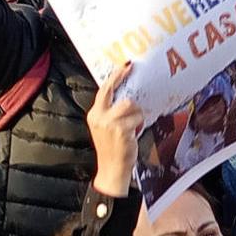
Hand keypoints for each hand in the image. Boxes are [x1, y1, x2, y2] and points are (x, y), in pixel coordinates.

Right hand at [87, 63, 139, 197]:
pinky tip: (136, 132)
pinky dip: (140, 123)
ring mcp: (109, 122)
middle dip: (122, 78)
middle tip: (131, 69)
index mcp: (95, 114)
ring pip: (130, 104)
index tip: (124, 66)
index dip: (114, 76)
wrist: (112, 169)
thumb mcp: (107, 127)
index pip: (104, 90)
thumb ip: (112, 113)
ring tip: (136, 122)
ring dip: (137, 112)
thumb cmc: (113, 148)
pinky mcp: (121, 129)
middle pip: (113, 90)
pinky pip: (138, 117)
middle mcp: (99, 116)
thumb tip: (127, 96)